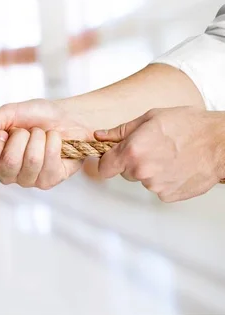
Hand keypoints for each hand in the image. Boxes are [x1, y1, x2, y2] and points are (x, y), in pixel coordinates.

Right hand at [0, 99, 93, 188]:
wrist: (66, 116)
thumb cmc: (35, 115)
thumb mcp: (9, 112)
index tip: (4, 132)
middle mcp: (8, 173)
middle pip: (9, 162)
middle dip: (21, 137)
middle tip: (27, 130)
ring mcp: (28, 180)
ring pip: (32, 161)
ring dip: (39, 138)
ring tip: (42, 134)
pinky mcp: (49, 181)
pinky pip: (50, 162)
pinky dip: (54, 143)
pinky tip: (55, 141)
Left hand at [95, 107, 224, 201]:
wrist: (219, 142)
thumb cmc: (188, 126)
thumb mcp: (150, 118)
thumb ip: (121, 131)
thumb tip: (100, 135)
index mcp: (132, 151)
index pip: (104, 168)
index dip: (107, 162)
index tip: (113, 158)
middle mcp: (142, 172)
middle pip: (124, 173)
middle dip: (132, 162)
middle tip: (152, 148)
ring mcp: (156, 186)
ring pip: (142, 180)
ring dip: (150, 171)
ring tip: (169, 155)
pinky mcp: (170, 196)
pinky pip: (158, 189)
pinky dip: (164, 180)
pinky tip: (176, 166)